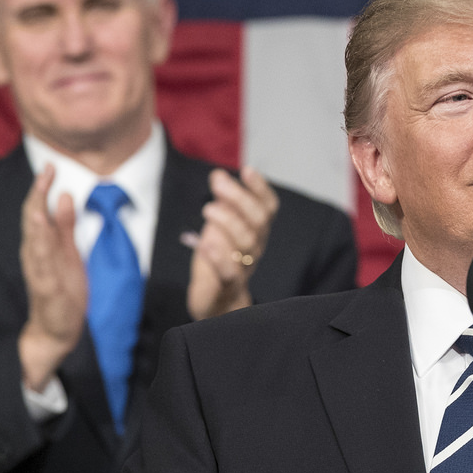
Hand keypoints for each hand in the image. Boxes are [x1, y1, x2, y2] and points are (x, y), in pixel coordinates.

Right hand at [19, 166, 88, 390]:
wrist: (56, 328)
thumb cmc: (62, 287)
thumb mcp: (68, 250)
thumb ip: (66, 224)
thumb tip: (65, 193)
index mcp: (41, 243)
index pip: (39, 210)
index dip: (43, 188)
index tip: (50, 165)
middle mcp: (35, 254)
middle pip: (33, 221)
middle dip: (38, 196)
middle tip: (46, 171)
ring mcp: (39, 272)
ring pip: (35, 244)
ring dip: (36, 224)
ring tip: (39, 204)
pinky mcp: (47, 290)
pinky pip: (42, 271)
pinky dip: (41, 256)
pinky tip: (41, 244)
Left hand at [184, 166, 278, 320]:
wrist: (216, 303)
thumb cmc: (219, 260)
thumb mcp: (220, 227)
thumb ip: (222, 203)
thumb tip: (218, 176)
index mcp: (257, 231)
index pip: (267, 207)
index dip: (260, 188)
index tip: (246, 170)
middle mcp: (255, 248)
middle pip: (258, 221)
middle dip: (240, 199)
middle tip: (217, 184)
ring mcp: (243, 268)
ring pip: (246, 243)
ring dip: (228, 222)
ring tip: (208, 210)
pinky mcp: (227, 287)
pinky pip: (229, 272)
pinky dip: (218, 256)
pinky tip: (205, 242)